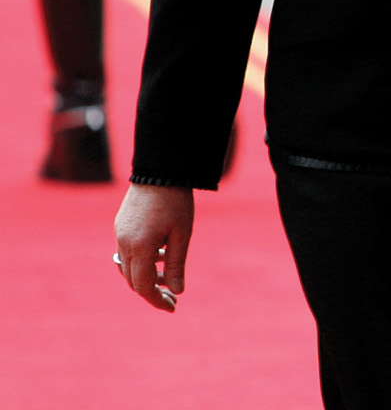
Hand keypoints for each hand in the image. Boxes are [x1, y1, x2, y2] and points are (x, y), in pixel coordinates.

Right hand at [115, 184, 192, 312]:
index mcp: (140, 248)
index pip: (143, 286)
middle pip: (133, 280)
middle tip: (172, 298)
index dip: (156, 300)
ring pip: (128, 267)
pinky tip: (160, 256)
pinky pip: (127, 252)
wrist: (160, 170)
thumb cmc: (176, 201)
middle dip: (152, 292)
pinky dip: (141, 261)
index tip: (172, 307)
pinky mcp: (120, 225)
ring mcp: (120, 234)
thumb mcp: (182, 233)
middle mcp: (124, 244)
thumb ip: (176, 264)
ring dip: (146, 276)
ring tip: (167, 277)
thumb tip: (176, 291)